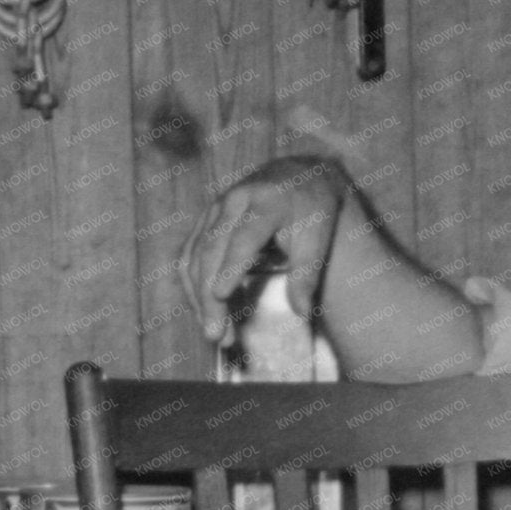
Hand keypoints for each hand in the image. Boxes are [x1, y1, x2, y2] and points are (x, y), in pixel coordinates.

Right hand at [179, 155, 351, 345]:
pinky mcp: (206, 219)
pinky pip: (191, 253)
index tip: (221, 294)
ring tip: (213, 332)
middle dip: (210, 294)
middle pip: (214, 249)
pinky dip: (193, 285)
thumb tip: (302, 312)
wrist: (299, 175)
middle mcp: (235, 201)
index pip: (244, 237)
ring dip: (198, 296)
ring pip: (196, 254)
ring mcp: (216, 208)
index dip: (231, 266)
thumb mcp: (319, 236)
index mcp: (266, 202)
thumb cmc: (312, 210)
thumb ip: (308, 272)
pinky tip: (204, 312)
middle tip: (217, 334)